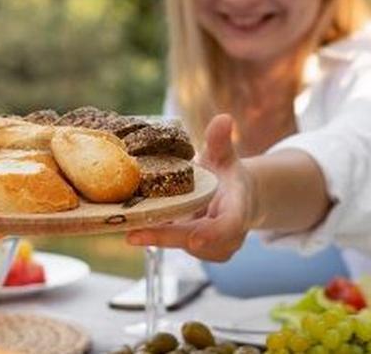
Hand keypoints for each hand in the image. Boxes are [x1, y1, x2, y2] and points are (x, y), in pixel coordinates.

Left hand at [125, 114, 254, 261]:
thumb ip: (221, 141)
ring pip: (183, 245)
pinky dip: (157, 236)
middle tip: (134, 235)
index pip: (229, 225)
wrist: (237, 198)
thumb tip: (223, 119)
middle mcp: (230, 234)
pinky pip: (176, 246)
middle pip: (198, 240)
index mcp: (240, 209)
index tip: (194, 239)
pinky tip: (136, 226)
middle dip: (166, 237)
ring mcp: (214, 247)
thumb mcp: (225, 156)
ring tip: (130, 225)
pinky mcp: (199, 251)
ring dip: (158, 237)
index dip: (213, 234)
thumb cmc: (229, 175)